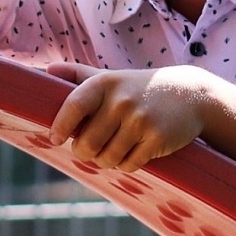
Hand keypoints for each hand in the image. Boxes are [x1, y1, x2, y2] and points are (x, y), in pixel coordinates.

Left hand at [46, 63, 216, 172]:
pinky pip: (129, 165)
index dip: (60, 126)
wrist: (189, 94)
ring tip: (113, 150)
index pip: (73, 106)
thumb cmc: (140, 88)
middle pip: (86, 144)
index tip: (55, 138)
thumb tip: (46, 71)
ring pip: (107, 158)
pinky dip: (127, 164)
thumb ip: (78, 74)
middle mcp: (121, 101)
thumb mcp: (111, 77)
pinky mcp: (157, 139)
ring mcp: (140, 120)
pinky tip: (133, 152)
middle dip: (85, 152)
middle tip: (91, 148)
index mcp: (104, 84)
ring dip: (106, 160)